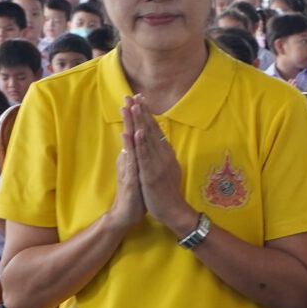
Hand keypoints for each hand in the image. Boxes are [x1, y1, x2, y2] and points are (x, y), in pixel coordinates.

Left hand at [121, 98, 190, 233]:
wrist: (174, 211)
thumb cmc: (167, 192)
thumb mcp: (166, 169)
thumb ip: (162, 155)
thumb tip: (159, 144)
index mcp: (165, 154)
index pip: (155, 130)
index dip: (147, 114)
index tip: (139, 99)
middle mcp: (164, 155)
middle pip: (151, 130)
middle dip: (141, 112)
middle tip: (133, 95)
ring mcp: (158, 164)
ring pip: (148, 139)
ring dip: (140, 122)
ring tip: (134, 107)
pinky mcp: (151, 175)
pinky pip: (145, 157)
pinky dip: (141, 144)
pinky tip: (136, 132)